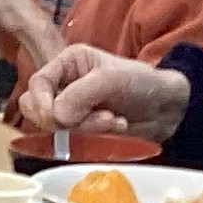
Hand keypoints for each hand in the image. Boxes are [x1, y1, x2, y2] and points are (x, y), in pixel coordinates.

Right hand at [19, 44, 190, 142]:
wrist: (165, 108)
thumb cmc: (141, 83)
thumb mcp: (111, 80)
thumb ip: (80, 94)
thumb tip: (56, 116)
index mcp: (67, 63)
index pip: (36, 83)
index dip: (41, 102)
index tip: (56, 117)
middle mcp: (64, 84)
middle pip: (37, 108)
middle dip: (63, 118)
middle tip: (91, 117)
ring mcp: (71, 109)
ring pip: (55, 127)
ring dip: (85, 127)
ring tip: (112, 119)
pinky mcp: (81, 129)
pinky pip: (71, 139)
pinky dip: (92, 136)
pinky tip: (114, 125)